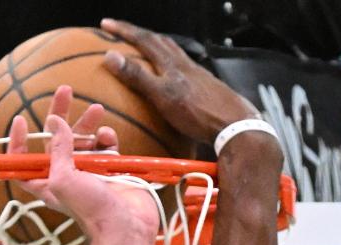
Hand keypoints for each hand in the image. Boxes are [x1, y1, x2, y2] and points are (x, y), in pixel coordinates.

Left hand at [9, 87, 156, 242]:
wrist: (125, 225)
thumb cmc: (90, 209)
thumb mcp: (63, 177)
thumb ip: (58, 148)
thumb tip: (53, 120)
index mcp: (46, 182)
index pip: (24, 161)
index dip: (18, 142)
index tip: (21, 120)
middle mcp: (66, 174)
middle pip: (56, 139)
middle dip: (60, 114)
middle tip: (65, 90)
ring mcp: (89, 170)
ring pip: (84, 138)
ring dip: (88, 122)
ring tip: (97, 110)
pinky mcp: (110, 167)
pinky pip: (106, 145)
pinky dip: (107, 137)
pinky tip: (109, 137)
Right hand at [100, 18, 264, 149]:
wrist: (234, 125)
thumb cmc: (198, 113)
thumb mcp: (162, 95)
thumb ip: (137, 77)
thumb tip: (110, 56)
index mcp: (172, 64)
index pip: (144, 39)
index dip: (124, 31)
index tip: (106, 24)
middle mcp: (184, 63)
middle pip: (159, 40)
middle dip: (138, 33)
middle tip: (122, 31)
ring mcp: (196, 74)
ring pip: (173, 51)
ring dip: (156, 44)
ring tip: (145, 45)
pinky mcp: (204, 86)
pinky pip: (181, 65)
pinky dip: (169, 62)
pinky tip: (170, 73)